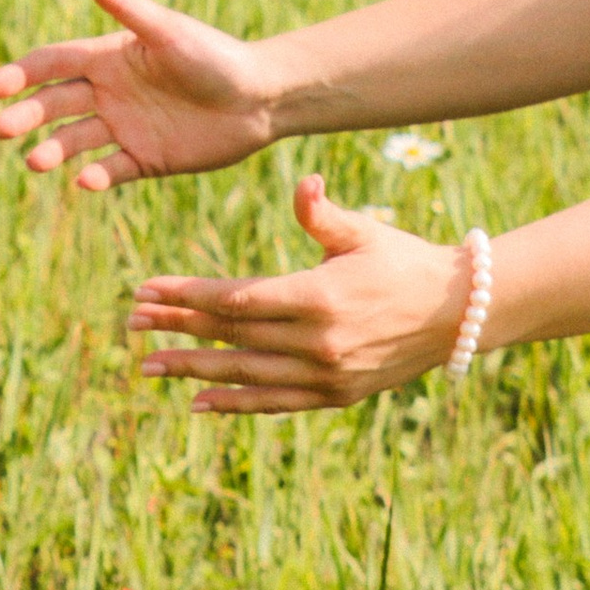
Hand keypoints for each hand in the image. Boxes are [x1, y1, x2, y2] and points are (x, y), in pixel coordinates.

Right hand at [0, 0, 281, 191]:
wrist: (262, 98)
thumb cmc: (215, 56)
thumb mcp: (167, 31)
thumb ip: (125, 5)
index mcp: (109, 57)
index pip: (52, 64)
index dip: (21, 74)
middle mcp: (109, 92)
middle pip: (54, 104)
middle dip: (24, 115)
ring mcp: (125, 127)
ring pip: (75, 140)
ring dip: (52, 150)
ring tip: (35, 162)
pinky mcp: (145, 159)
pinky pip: (111, 169)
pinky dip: (95, 176)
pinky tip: (84, 181)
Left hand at [127, 174, 467, 413]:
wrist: (457, 313)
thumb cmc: (405, 261)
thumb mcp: (365, 232)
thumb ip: (323, 214)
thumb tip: (303, 185)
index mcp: (321, 297)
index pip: (237, 299)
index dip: (188, 295)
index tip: (148, 289)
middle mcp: (319, 342)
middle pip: (232, 335)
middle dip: (178, 328)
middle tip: (132, 324)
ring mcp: (326, 375)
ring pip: (246, 374)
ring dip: (194, 370)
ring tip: (149, 366)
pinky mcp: (335, 395)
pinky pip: (275, 402)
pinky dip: (236, 403)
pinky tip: (199, 402)